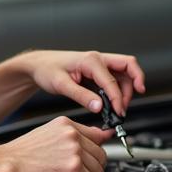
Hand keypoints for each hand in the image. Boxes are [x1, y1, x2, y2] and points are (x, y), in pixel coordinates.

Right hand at [4, 116, 110, 171]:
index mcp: (66, 124)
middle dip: (92, 169)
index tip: (93, 160)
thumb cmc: (21, 156)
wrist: (6, 167)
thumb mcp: (47, 135)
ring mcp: (74, 150)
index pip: (97, 135)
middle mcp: (72, 135)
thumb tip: (93, 138)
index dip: (95, 152)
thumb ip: (70, 137)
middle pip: (101, 155)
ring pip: (99, 170)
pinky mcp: (73, 168)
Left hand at [22, 50, 145, 116]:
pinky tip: (112, 102)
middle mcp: (98, 59)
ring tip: (118, 107)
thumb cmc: (47, 70)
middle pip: (129, 66)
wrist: (38, 65)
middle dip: (133, 85)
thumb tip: (99, 107)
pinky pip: (115, 78)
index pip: (112, 81)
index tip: (118, 112)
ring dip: (126, 89)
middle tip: (125, 106)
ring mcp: (99, 64)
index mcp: (91, 60)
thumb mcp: (61, 85)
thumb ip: (81, 96)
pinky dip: (118, 89)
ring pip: (124, 72)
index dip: (118, 98)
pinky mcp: (97, 71)